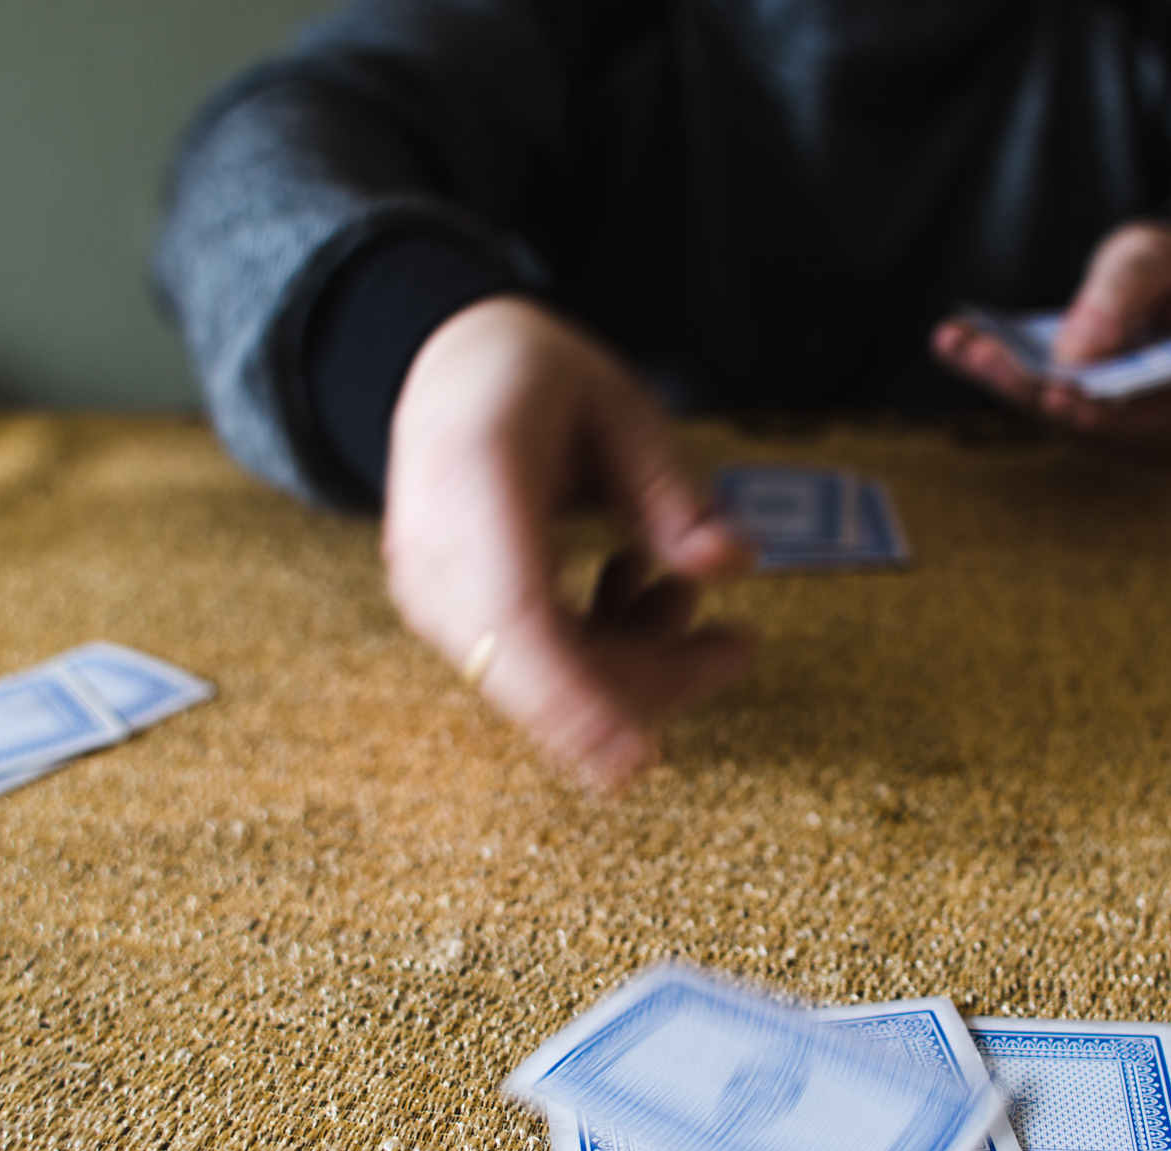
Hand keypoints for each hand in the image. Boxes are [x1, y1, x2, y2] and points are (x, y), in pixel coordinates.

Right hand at [382, 297, 754, 790]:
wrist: (449, 371)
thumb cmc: (536, 379)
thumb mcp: (619, 407)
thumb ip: (672, 488)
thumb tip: (733, 564)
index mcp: (472, 477)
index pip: (516, 616)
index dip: (576, 698)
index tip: (639, 760)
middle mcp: (433, 549)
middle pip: (539, 667)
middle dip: (647, 679)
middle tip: (738, 645)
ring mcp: (432, 593)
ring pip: (540, 681)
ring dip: (628, 662)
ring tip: (681, 593)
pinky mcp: (450, 619)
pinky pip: (531, 668)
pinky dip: (596, 652)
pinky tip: (634, 589)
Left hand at [933, 221, 1170, 442]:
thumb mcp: (1157, 254)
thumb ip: (1122, 294)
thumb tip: (1077, 355)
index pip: (1168, 407)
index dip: (1107, 409)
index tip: (1053, 393)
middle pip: (1109, 422)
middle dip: (1036, 390)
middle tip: (976, 354)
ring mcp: (1153, 431)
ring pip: (1074, 422)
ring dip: (1011, 386)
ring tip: (957, 343)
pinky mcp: (1108, 428)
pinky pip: (1057, 409)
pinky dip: (1011, 379)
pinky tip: (960, 345)